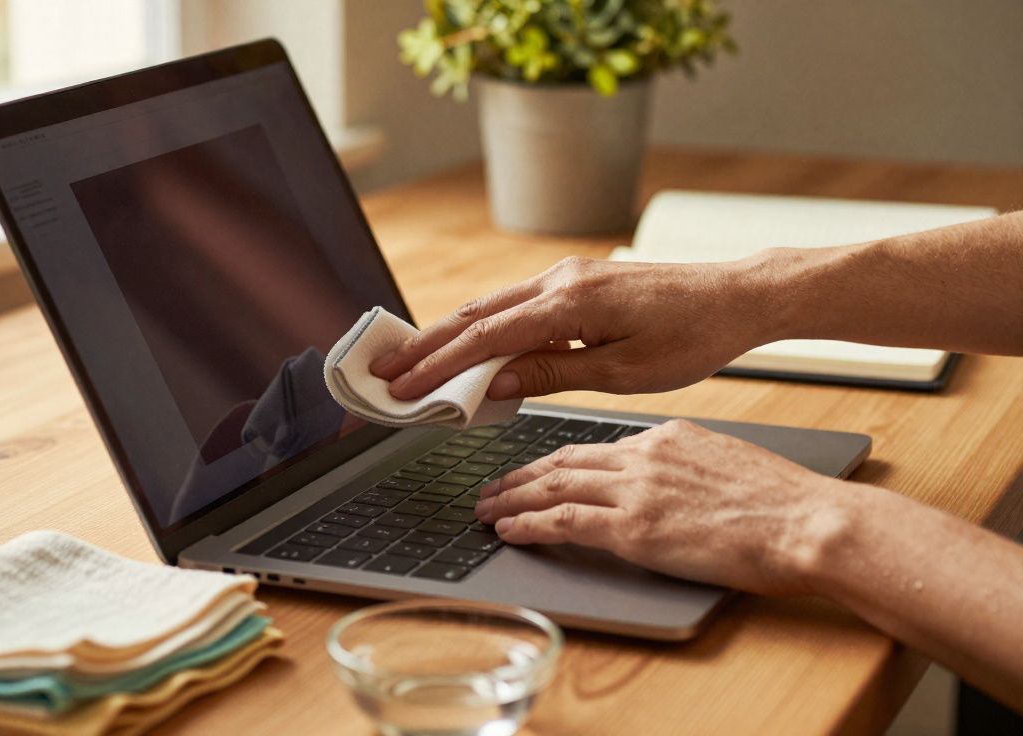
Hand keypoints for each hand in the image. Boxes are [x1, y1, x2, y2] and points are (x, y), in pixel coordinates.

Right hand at [370, 255, 776, 399]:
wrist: (736, 296)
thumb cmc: (692, 336)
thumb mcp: (624, 371)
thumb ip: (553, 374)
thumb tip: (494, 382)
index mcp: (569, 303)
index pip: (484, 337)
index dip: (436, 365)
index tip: (401, 387)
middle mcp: (559, 279)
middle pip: (473, 313)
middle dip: (424, 343)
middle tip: (383, 370)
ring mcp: (566, 275)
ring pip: (490, 304)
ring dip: (448, 332)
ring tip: (410, 358)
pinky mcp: (576, 281)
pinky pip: (514, 303)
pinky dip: (481, 325)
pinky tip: (469, 345)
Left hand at [473, 419, 850, 595]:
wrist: (808, 522)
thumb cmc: (783, 504)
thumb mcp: (725, 463)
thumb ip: (685, 467)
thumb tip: (667, 484)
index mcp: (666, 437)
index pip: (594, 447)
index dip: (553, 461)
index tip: (532, 471)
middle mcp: (644, 455)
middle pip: (562, 461)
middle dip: (519, 476)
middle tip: (488, 487)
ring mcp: (637, 490)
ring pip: (554, 486)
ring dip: (511, 498)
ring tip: (484, 509)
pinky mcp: (635, 527)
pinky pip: (565, 520)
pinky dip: (530, 524)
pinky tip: (509, 529)